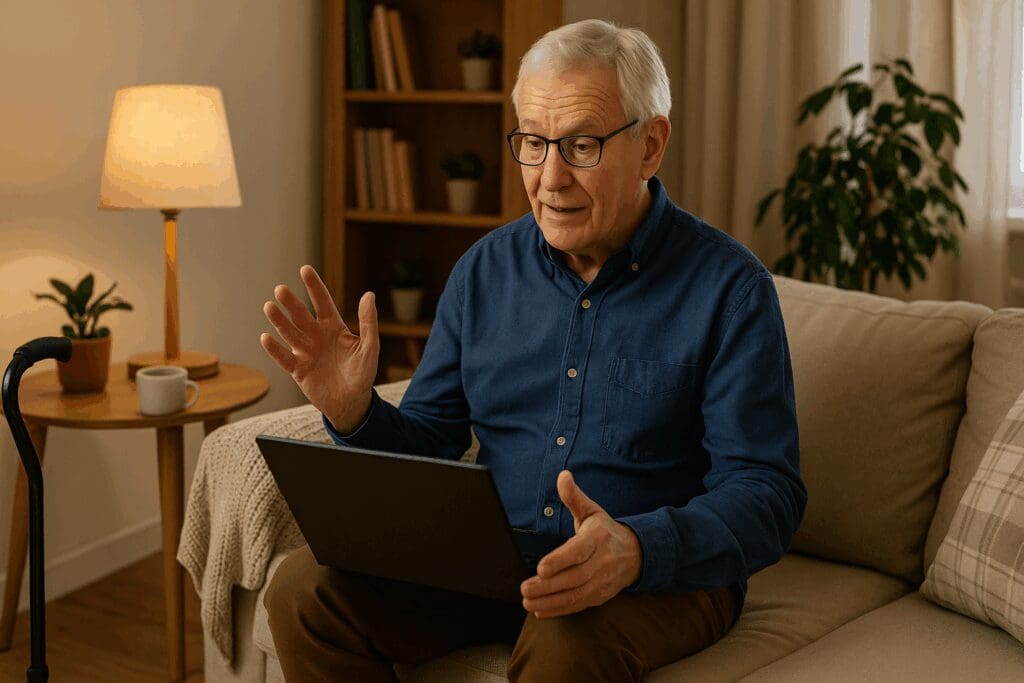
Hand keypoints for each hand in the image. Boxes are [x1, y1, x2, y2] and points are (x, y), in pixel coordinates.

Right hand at [260, 265, 378, 430]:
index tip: (305, 269)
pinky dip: (275, 349)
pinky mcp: (298, 370)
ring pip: (289, 333)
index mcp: (334, 328)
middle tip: (281, 289)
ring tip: (269, 307)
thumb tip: (369, 295)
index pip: (322, 302)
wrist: (352, 403)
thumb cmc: (362, 374)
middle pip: (301, 315)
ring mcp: (306, 352)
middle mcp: (316, 336)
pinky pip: (284, 357)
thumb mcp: (369, 347)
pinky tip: (266, 338)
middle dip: (291, 302)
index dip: (314, 287)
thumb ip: (368, 322)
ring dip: (279, 321)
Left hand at [520, 470, 642, 618]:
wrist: (634, 554)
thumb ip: (574, 496)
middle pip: (574, 577)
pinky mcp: (599, 596)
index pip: (578, 551)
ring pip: (575, 595)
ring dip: (550, 600)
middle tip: (525, 588)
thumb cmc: (604, 531)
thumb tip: (563, 476)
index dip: (560, 560)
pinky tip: (539, 610)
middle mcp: (601, 562)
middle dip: (548, 586)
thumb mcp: (591, 510)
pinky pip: (578, 605)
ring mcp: (601, 582)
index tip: (541, 568)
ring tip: (527, 600)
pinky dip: (558, 610)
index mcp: (597, 538)